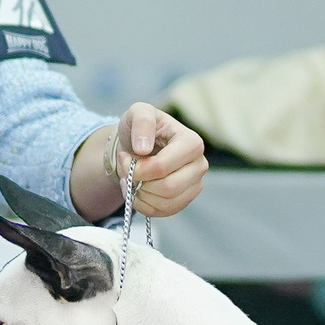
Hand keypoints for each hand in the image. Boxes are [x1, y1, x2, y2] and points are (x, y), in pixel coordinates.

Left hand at [75, 105, 207, 221]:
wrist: (137, 146)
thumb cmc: (140, 129)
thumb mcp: (138, 113)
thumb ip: (142, 122)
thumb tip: (143, 148)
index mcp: (191, 141)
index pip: (164, 166)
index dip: (140, 169)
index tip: (125, 159)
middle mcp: (199, 164)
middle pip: (168, 187)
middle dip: (140, 183)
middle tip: (126, 171)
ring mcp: (195, 184)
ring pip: (166, 202)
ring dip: (140, 194)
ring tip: (130, 179)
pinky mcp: (185, 199)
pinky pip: (163, 212)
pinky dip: (143, 205)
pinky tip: (137, 190)